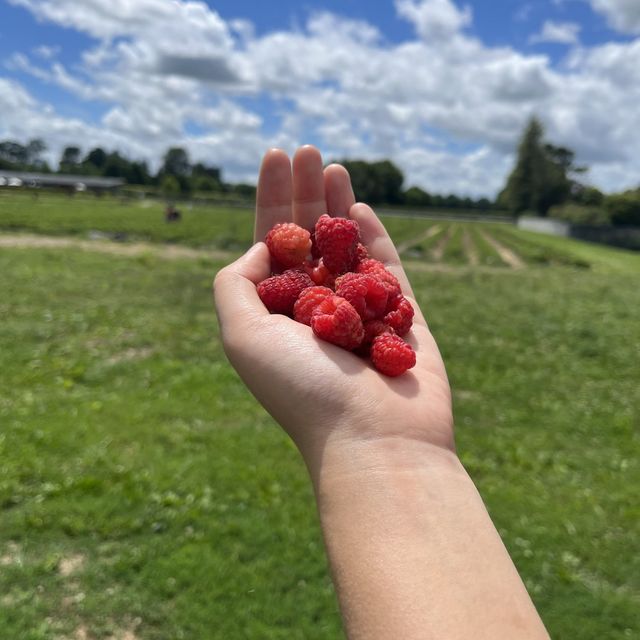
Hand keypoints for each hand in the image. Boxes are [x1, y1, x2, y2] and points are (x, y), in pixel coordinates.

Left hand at [214, 146, 453, 475]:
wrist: (373, 438)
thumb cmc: (302, 388)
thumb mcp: (241, 334)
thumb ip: (236, 283)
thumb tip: (266, 248)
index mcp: (277, 314)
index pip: (271, 246)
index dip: (271, 200)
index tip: (275, 157)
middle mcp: (316, 309)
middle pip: (309, 237)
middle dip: (305, 192)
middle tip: (306, 148)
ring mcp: (360, 308)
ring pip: (346, 245)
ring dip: (337, 203)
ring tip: (330, 163)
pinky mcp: (401, 314)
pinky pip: (385, 267)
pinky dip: (372, 236)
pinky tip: (357, 207)